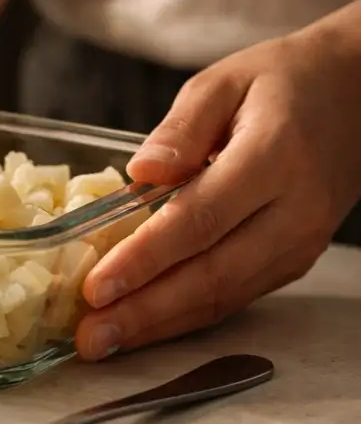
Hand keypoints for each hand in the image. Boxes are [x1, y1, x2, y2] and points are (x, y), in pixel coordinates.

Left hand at [76, 15, 360, 360]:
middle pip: (213, 273)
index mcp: (273, 158)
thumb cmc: (282, 83)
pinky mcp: (296, 260)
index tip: (97, 285)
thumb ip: (180, 127)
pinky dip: (187, 318)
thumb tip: (140, 172)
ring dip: (161, 326)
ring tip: (104, 342)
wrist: (359, 95)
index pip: (201, 219)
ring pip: (225, 296)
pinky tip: (143, 327)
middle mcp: (294, 210)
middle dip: (145, 311)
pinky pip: (237, 297)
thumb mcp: (223, 82)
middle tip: (89, 336)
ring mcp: (300, 242)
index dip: (146, 258)